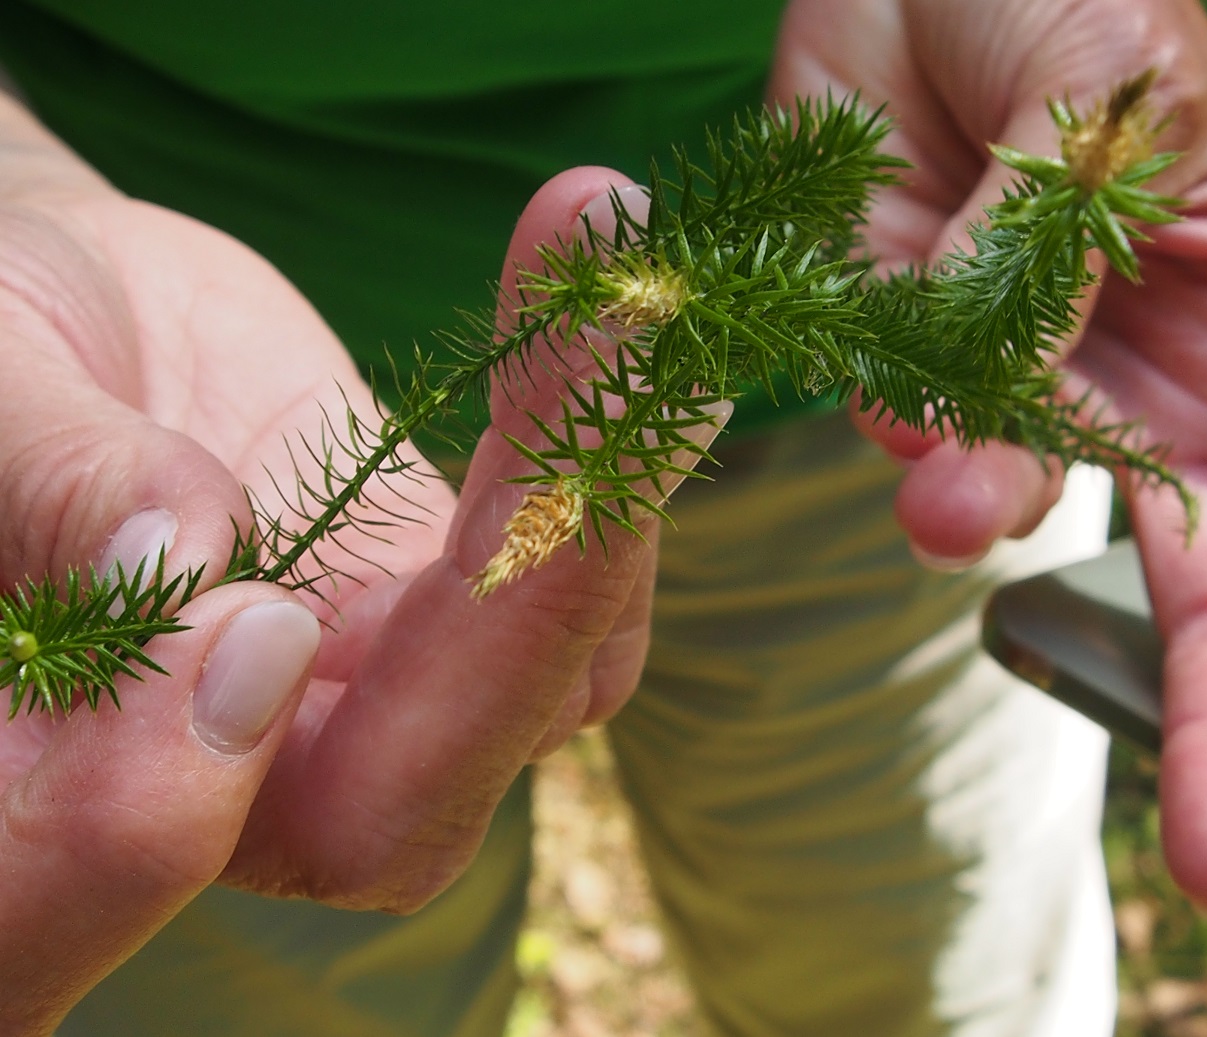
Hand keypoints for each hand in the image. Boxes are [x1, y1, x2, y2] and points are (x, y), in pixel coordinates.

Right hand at [0, 92, 668, 1030]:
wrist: (79, 313)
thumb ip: (55, 484)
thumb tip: (185, 560)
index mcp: (72, 760)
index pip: (144, 849)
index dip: (214, 767)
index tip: (251, 608)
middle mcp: (253, 766)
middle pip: (413, 795)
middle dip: (525, 593)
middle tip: (589, 369)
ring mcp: (380, 679)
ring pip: (550, 675)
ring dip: (605, 487)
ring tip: (615, 306)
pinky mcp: (454, 585)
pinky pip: (578, 556)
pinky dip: (612, 440)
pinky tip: (607, 303)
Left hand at [771, 0, 1206, 916]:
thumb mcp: (1106, 104)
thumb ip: (1054, 276)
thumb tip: (974, 461)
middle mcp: (1159, 387)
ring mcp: (1026, 392)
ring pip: (1024, 519)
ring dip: (988, 512)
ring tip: (948, 476)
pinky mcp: (905, 372)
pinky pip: (901, 447)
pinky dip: (898, 444)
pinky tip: (895, 382)